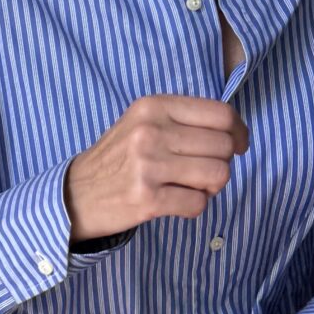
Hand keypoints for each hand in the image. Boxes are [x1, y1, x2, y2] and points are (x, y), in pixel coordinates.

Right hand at [63, 94, 249, 240]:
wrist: (74, 195)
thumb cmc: (117, 159)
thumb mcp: (142, 123)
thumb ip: (182, 120)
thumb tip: (235, 132)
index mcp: (152, 107)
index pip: (221, 114)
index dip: (239, 131)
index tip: (238, 145)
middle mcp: (150, 132)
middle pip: (224, 146)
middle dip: (223, 163)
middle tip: (203, 171)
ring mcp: (148, 166)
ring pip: (218, 175)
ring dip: (212, 187)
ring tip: (192, 187)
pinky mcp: (147, 199)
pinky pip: (198, 203)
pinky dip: (194, 206)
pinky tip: (176, 202)